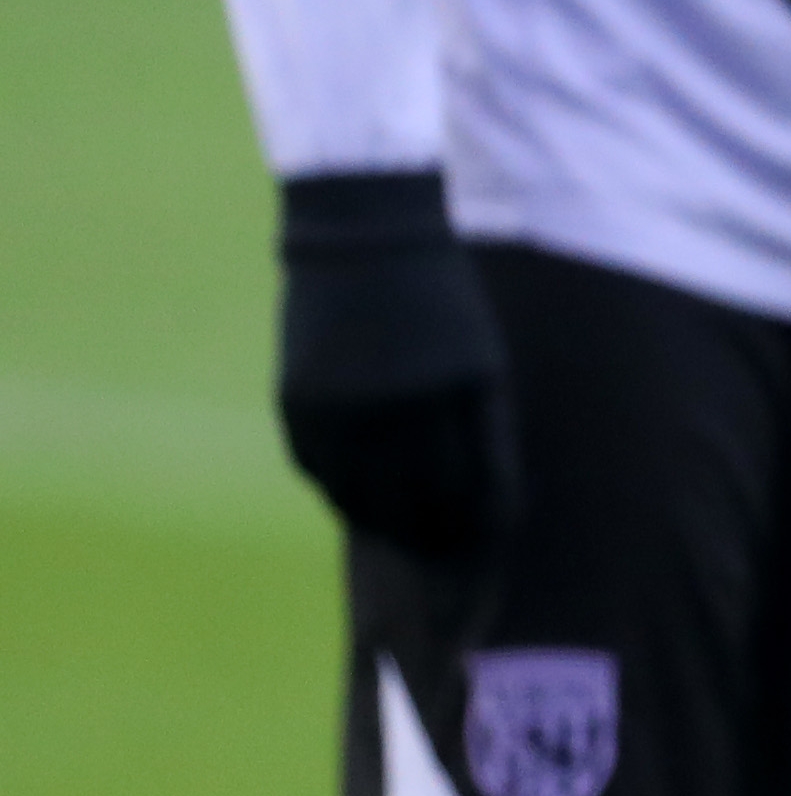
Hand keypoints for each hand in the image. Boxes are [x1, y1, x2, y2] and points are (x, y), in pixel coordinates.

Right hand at [276, 169, 518, 563]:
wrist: (362, 233)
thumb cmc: (437, 299)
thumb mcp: (478, 354)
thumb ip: (476, 425)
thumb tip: (473, 505)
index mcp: (466, 385)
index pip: (480, 483)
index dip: (482, 526)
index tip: (486, 552)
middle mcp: (406, 400)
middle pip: (422, 500)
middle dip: (434, 536)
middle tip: (441, 561)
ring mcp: (347, 404)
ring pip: (364, 497)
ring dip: (384, 525)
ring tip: (400, 541)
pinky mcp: (299, 401)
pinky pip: (320, 472)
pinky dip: (341, 493)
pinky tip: (357, 503)